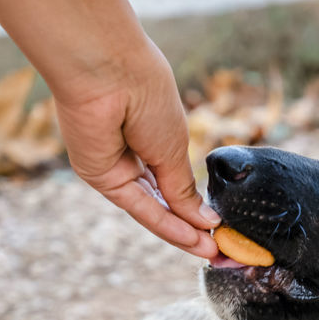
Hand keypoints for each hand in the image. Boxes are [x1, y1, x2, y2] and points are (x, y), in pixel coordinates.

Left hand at [54, 38, 219, 259]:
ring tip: (210, 251)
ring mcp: (113, 166)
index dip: (195, 207)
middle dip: (189, 226)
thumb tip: (207, 220)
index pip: (172, 181)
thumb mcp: (174, 146)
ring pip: (151, 207)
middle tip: (217, 249)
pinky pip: (137, 205)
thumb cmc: (144, 91)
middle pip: (162, 200)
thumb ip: (184, 187)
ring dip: (180, 231)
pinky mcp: (99, 175)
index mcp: (151, 135)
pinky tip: (190, 237)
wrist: (107, 68)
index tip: (219, 227)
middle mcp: (131, 153)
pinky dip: (163, 222)